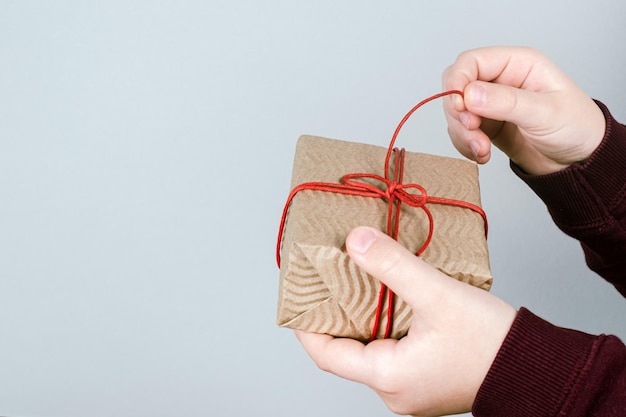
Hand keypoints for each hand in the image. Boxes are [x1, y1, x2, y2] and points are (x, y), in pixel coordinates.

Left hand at [295, 227, 515, 416]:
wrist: (536, 367)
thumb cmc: (491, 341)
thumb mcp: (437, 295)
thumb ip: (392, 266)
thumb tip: (354, 240)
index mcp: (388, 377)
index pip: (327, 355)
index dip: (307, 325)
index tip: (300, 296)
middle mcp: (395, 390)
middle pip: (347, 351)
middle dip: (335, 316)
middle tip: (329, 281)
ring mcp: (410, 387)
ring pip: (370, 350)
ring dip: (362, 318)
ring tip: (357, 282)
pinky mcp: (425, 379)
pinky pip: (391, 352)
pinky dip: (383, 325)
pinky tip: (389, 299)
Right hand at [442, 46, 605, 174]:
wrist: (579, 161)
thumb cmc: (576, 127)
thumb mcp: (544, 112)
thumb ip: (506, 102)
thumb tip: (469, 94)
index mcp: (517, 65)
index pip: (471, 62)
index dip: (457, 82)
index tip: (459, 106)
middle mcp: (500, 81)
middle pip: (457, 87)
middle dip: (458, 113)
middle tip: (472, 131)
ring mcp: (491, 105)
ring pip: (456, 113)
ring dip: (462, 134)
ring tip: (482, 150)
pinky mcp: (487, 126)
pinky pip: (461, 132)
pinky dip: (465, 146)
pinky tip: (482, 154)